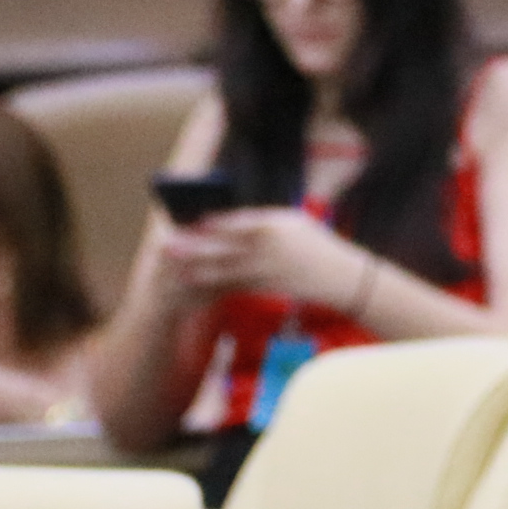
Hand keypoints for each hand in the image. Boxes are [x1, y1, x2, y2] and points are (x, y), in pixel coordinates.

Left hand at [159, 207, 370, 307]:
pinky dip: (216, 284)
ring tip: (176, 270)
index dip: (210, 224)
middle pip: (224, 248)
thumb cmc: (317, 243)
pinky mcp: (265, 288)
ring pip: (225, 271)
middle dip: (194, 249)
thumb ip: (263, 221)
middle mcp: (267, 250)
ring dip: (198, 271)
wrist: (339, 277)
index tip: (189, 222)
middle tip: (168, 248)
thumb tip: (230, 222)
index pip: (236, 223)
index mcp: (274, 227)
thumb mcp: (294, 221)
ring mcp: (266, 271)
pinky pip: (235, 285)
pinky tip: (199, 283)